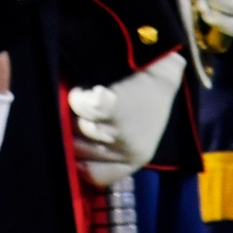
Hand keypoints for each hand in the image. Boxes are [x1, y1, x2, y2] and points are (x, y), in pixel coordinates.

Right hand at [68, 51, 184, 187]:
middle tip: (79, 113)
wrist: (161, 57)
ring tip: (84, 97)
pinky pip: (79, 107)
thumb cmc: (145, 92)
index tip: (71, 146)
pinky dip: (78, 96)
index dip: (78, 163)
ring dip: (73, 112)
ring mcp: (120, 132)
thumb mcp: (135, 129)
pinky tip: (86, 87)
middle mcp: (129, 151)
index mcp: (136, 159)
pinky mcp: (112, 109)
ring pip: (76, 128)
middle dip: (72, 132)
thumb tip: (73, 156)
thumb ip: (109, 148)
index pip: (95, 176)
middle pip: (79, 151)